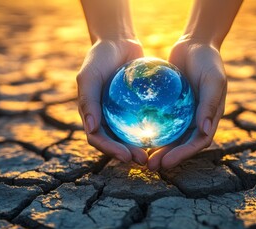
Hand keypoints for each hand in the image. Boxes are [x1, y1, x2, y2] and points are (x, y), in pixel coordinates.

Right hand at [77, 39, 147, 164]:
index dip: (111, 151)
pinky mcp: (136, 106)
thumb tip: (92, 128)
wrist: (118, 41)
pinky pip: (145, 119)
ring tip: (156, 153)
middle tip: (144, 160)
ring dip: (141, 146)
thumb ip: (88, 100)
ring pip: (131, 135)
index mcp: (92, 115)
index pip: (99, 139)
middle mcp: (106, 117)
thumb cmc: (100, 57)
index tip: (127, 156)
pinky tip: (168, 133)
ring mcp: (121, 113)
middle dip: (128, 154)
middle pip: (115, 142)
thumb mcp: (90, 75)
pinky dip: (153, 129)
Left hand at [147, 38, 226, 170]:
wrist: (196, 43)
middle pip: (181, 144)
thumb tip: (205, 132)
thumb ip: (210, 104)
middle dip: (167, 157)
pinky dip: (149, 128)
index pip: (197, 142)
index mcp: (210, 118)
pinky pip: (159, 119)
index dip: (183, 155)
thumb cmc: (208, 61)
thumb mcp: (213, 79)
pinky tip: (132, 133)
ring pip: (169, 136)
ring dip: (156, 148)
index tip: (166, 162)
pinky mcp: (170, 106)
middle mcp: (197, 119)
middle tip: (149, 166)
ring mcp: (183, 113)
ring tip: (139, 156)